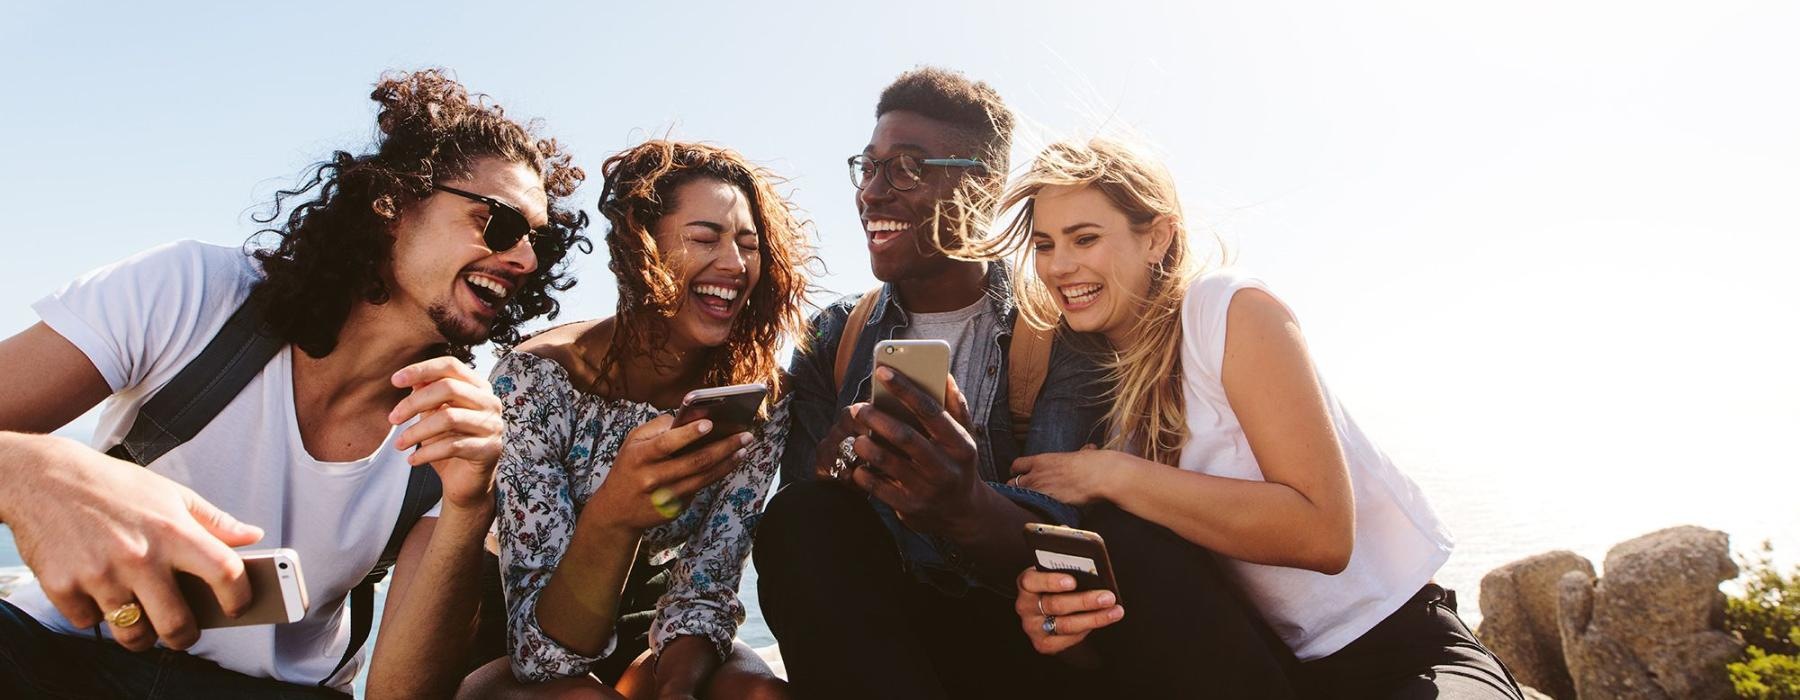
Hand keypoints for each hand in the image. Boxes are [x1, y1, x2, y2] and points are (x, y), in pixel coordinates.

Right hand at [8, 436, 261, 651]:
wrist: (44, 478)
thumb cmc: (114, 486)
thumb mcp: (170, 494)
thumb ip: (215, 520)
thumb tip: (254, 536)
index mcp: (173, 531)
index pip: (225, 574)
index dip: (239, 598)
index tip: (238, 607)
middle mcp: (139, 556)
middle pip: (178, 625)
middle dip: (186, 636)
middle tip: (184, 630)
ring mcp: (100, 575)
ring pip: (134, 635)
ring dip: (141, 635)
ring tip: (142, 618)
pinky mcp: (63, 587)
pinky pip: (89, 623)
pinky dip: (95, 616)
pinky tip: (98, 593)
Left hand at [389, 357, 505, 514]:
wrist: (466, 482)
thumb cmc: (448, 444)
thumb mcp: (433, 416)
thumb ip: (427, 396)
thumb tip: (411, 378)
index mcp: (478, 387)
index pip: (451, 366)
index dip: (422, 369)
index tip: (394, 380)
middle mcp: (490, 402)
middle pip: (449, 388)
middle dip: (414, 402)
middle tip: (393, 418)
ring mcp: (493, 425)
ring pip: (449, 418)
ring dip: (417, 432)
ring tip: (399, 445)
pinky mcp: (490, 449)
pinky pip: (452, 446)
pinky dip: (427, 453)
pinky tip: (412, 460)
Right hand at [589, 414, 751, 532]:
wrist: (616, 511)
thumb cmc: (629, 467)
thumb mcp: (633, 443)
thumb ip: (657, 428)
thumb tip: (689, 416)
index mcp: (640, 457)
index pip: (666, 443)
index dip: (688, 434)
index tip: (709, 423)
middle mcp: (652, 478)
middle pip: (694, 462)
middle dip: (723, 447)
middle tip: (744, 435)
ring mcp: (665, 497)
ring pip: (703, 478)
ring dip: (727, 462)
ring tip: (743, 448)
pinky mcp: (675, 509)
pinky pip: (700, 488)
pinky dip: (718, 474)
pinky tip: (731, 462)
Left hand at [844, 368, 980, 532]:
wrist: (961, 512)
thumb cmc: (957, 463)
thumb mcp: (965, 436)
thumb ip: (955, 406)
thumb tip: (945, 374)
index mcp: (960, 444)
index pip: (931, 411)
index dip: (905, 389)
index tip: (883, 371)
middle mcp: (945, 467)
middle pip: (905, 436)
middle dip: (877, 418)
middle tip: (858, 408)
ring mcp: (927, 490)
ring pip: (887, 462)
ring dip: (866, 445)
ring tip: (856, 435)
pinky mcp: (910, 507)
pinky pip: (878, 488)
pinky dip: (864, 473)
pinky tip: (859, 463)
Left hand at [1012, 445, 1118, 506]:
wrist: (1100, 476)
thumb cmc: (1094, 463)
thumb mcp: (1083, 453)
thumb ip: (1081, 453)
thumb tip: (1089, 449)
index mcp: (1042, 460)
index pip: (1017, 465)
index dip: (1017, 471)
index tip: (1021, 475)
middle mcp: (1036, 475)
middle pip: (1013, 483)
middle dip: (1016, 488)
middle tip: (1024, 492)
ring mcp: (1040, 490)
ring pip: (1018, 497)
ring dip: (1023, 501)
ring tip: (1030, 504)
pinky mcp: (1047, 504)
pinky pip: (1032, 508)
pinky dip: (1034, 511)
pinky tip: (1040, 512)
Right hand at [1015, 567, 1123, 654]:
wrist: (1049, 609)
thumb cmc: (1057, 585)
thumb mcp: (1057, 573)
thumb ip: (1069, 569)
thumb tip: (1094, 569)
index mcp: (1026, 584)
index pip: (1031, 581)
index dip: (1051, 581)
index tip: (1073, 581)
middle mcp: (1025, 606)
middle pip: (1055, 604)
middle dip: (1085, 601)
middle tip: (1107, 597)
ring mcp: (1032, 627)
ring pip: (1065, 624)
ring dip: (1094, 618)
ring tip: (1114, 611)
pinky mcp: (1043, 643)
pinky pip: (1068, 639)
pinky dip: (1087, 630)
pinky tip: (1102, 620)